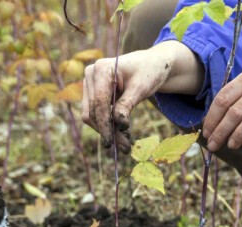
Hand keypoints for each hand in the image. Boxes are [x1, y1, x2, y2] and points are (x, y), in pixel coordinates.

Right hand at [82, 41, 203, 153]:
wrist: (151, 64)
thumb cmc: (149, 71)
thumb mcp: (141, 88)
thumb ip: (127, 105)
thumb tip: (118, 124)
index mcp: (101, 69)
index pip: (99, 102)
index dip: (105, 124)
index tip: (111, 142)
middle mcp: (91, 75)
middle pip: (93, 111)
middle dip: (108, 130)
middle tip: (125, 147)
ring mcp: (90, 84)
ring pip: (92, 115)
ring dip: (107, 130)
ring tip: (125, 143)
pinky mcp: (93, 93)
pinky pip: (96, 114)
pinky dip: (108, 125)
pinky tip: (122, 134)